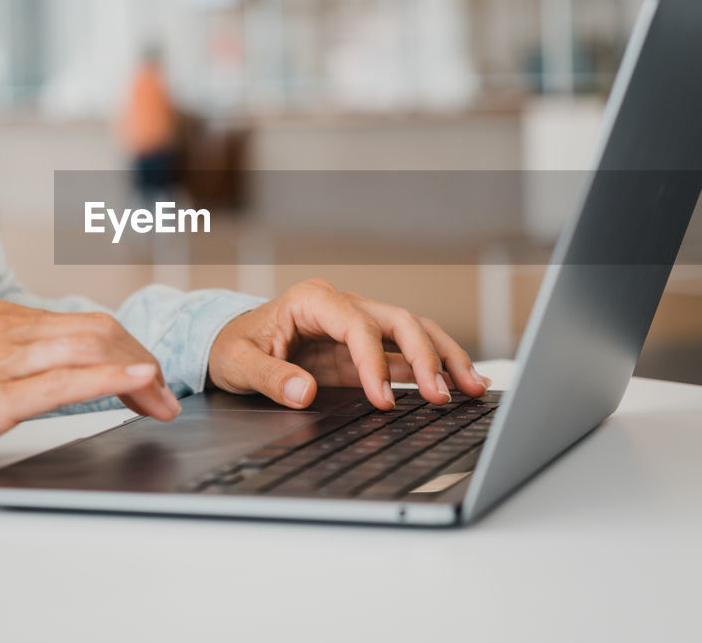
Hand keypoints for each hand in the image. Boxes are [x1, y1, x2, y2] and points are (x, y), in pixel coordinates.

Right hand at [0, 300, 181, 484]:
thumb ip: (13, 361)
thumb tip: (61, 373)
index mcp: (1, 319)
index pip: (83, 324)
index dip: (126, 350)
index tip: (148, 380)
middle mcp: (5, 329)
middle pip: (98, 331)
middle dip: (141, 360)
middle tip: (164, 398)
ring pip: (89, 350)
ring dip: (137, 375)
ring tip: (162, 402)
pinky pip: (63, 382)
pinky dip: (109, 379)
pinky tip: (138, 382)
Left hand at [208, 279, 490, 409]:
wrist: (228, 342)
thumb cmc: (233, 346)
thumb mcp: (239, 363)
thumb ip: (270, 377)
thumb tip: (304, 392)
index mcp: (314, 300)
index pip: (358, 326)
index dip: (375, 362)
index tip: (383, 400)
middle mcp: (344, 306)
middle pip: (399, 321)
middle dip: (427, 357)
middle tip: (442, 396)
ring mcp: (359, 325)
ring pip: (414, 333)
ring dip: (444, 359)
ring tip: (473, 388)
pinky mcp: (366, 348)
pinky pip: (406, 354)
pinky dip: (432, 369)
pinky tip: (457, 387)